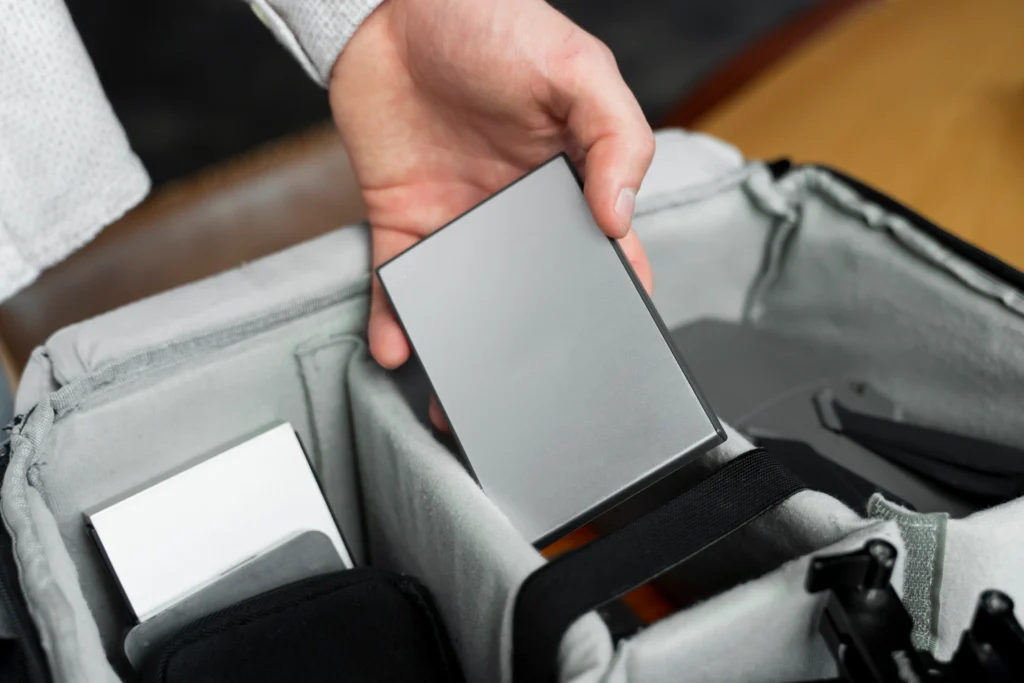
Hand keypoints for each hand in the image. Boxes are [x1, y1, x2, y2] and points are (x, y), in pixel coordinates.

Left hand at [330, 0, 654, 410]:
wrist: (396, 4)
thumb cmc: (494, 22)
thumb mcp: (577, 68)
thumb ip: (614, 138)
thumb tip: (620, 215)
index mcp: (568, 182)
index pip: (602, 256)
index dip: (610, 303)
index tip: (607, 348)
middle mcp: (515, 212)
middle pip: (530, 294)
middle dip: (530, 345)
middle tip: (526, 395)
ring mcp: (458, 221)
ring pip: (466, 301)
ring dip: (461, 347)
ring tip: (455, 400)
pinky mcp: (403, 218)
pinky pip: (399, 280)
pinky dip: (395, 319)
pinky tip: (397, 348)